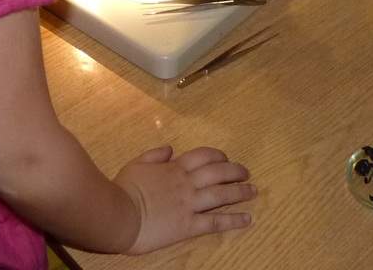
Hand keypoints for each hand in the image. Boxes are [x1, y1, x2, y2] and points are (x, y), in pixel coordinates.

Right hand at [114, 146, 253, 253]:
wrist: (119, 214)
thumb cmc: (124, 189)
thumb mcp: (136, 164)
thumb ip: (154, 155)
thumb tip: (170, 148)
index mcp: (174, 168)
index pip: (202, 156)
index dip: (217, 156)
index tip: (226, 158)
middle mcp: (186, 183)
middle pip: (217, 172)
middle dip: (235, 171)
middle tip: (246, 173)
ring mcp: (189, 204)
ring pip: (221, 194)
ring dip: (240, 192)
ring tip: (253, 191)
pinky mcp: (188, 225)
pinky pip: (215, 221)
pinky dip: (233, 220)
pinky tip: (247, 219)